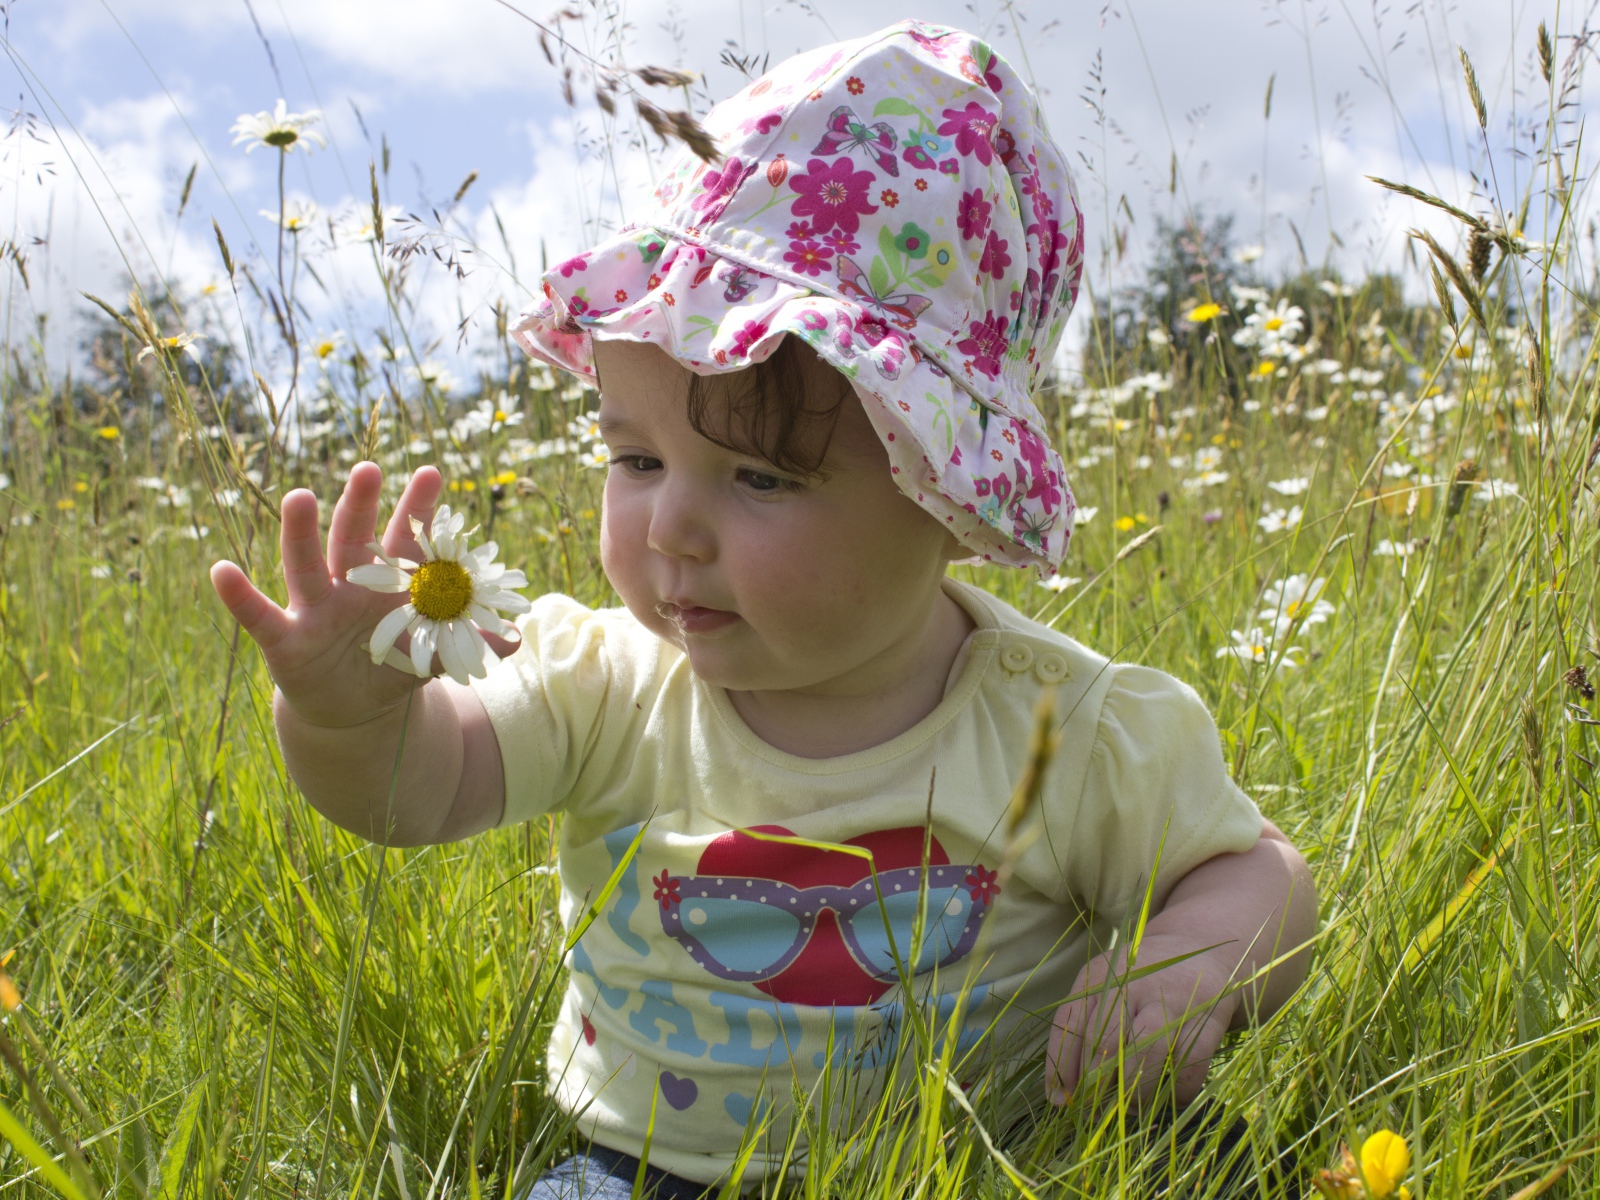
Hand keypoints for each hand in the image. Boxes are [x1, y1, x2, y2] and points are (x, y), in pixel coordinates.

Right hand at [209, 462, 519, 728]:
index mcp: (389, 583)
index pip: (405, 540)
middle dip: (360, 505)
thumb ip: (469, 642)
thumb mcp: (432, 657)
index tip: (433, 471)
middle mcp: (349, 585)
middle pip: (354, 538)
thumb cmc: (393, 665)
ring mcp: (315, 609)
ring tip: (298, 497)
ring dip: (300, 532)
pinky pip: (259, 616)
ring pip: (306, 564)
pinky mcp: (285, 641)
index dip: (418, 509)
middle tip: (369, 468)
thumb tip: (518, 635)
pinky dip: (239, 595)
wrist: (353, 710)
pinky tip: (221, 570)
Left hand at [1046, 934, 1240, 1107]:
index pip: (1070, 1025)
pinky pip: (1187, 1069)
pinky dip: (1175, 1092)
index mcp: (1098, 976)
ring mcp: (1170, 1001)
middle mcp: (1131, 985)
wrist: (1199, 950)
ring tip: (1128, 1108)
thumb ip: (1081, 1031)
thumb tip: (1060, 1094)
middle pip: (1105, 1043)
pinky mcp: (1206, 1019)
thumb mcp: (1103, 989)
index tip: (1058, 1100)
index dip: (1061, 1068)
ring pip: (1145, 1057)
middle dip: (1096, 1086)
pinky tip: (1167, 1095)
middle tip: (1095, 1111)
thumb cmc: (1138, 982)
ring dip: (1133, 1094)